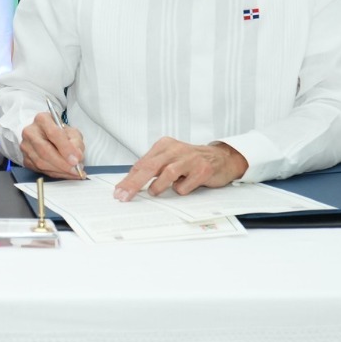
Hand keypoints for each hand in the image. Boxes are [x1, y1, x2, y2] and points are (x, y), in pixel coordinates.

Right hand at [18, 112, 86, 178]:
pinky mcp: (25, 159)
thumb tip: (77, 157)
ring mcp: (26, 146)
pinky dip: (55, 173)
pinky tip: (64, 173)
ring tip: (73, 172)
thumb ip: (76, 143)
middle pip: (45, 150)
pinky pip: (40, 170)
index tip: (76, 159)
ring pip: (41, 162)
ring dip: (60, 170)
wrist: (46, 137)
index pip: (54, 134)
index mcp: (42, 119)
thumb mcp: (72, 133)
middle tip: (75, 169)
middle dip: (62, 163)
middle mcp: (30, 132)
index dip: (66, 148)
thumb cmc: (60, 133)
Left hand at [113, 139, 247, 199]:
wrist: (221, 158)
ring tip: (155, 192)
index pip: (142, 163)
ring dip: (158, 186)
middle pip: (150, 167)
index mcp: (164, 145)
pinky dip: (181, 190)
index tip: (119, 192)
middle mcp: (176, 149)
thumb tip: (130, 184)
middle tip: (124, 196)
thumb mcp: (170, 159)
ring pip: (167, 173)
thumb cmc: (190, 161)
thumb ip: (153, 168)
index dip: (129, 179)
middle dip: (134, 184)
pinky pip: (185, 185)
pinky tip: (186, 186)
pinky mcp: (203, 169)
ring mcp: (190, 159)